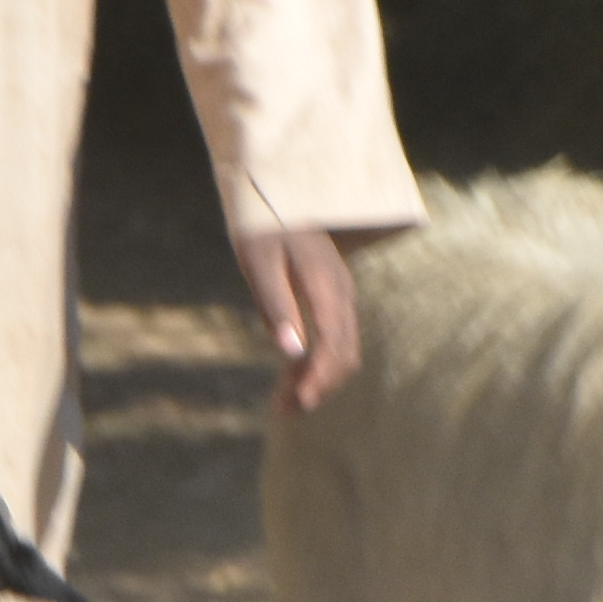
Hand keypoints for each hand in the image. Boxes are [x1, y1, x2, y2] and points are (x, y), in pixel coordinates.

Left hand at [236, 221, 364, 414]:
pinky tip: (289, 377)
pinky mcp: (331, 298)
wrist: (274, 190)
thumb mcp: (258, 262)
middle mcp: (341, 294)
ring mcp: (340, 296)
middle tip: (283, 411)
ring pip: (341, 350)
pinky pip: (332, 338)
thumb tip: (291, 352)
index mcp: (326, 286)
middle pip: (344, 354)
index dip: (319, 379)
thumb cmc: (261, 224)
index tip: (298, 405)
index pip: (333, 344)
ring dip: (317, 380)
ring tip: (282, 404)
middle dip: (318, 387)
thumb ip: (275, 305)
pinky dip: (315, 363)